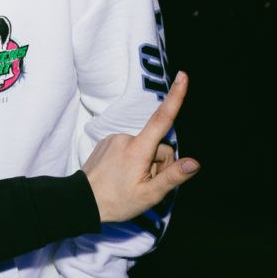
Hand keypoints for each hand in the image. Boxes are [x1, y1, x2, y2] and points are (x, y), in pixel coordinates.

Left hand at [82, 71, 196, 221]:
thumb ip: (173, 176)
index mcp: (137, 149)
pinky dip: (133, 160)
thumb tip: (194, 163)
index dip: (175, 97)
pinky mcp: (107, 143)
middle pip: (158, 146)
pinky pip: (131, 148)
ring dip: (145, 163)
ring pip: (145, 148)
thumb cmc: (116, 201)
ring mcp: (114, 139)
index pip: (162, 119)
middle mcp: (124, 138)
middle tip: (145, 183)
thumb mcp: (149, 194)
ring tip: (132, 181)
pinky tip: (123, 175)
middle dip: (159, 164)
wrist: (82, 202)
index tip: (183, 76)